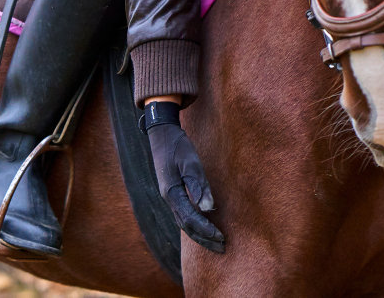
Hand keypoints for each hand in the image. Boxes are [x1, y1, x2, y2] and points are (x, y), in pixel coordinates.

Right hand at [141, 103, 225, 252]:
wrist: (161, 133)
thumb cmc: (177, 146)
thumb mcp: (190, 162)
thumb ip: (198, 185)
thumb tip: (207, 208)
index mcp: (172, 193)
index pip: (190, 219)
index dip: (206, 230)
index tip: (221, 237)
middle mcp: (169, 198)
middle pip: (186, 226)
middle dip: (204, 239)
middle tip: (222, 248)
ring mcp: (169, 196)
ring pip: (183, 223)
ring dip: (199, 235)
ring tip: (214, 243)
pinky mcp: (172, 192)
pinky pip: (182, 215)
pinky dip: (193, 225)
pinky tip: (201, 227)